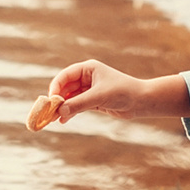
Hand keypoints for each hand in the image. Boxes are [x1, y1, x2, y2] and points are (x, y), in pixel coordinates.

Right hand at [31, 59, 188, 128]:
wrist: (142, 101)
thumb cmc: (123, 92)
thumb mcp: (99, 97)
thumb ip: (78, 104)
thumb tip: (60, 112)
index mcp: (87, 69)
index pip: (65, 76)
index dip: (55, 87)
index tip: (50, 100)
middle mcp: (87, 78)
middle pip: (65, 88)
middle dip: (57, 100)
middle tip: (47, 112)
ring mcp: (89, 90)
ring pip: (70, 98)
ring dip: (62, 108)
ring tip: (53, 119)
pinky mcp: (93, 101)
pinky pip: (76, 106)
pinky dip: (70, 112)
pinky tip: (63, 120)